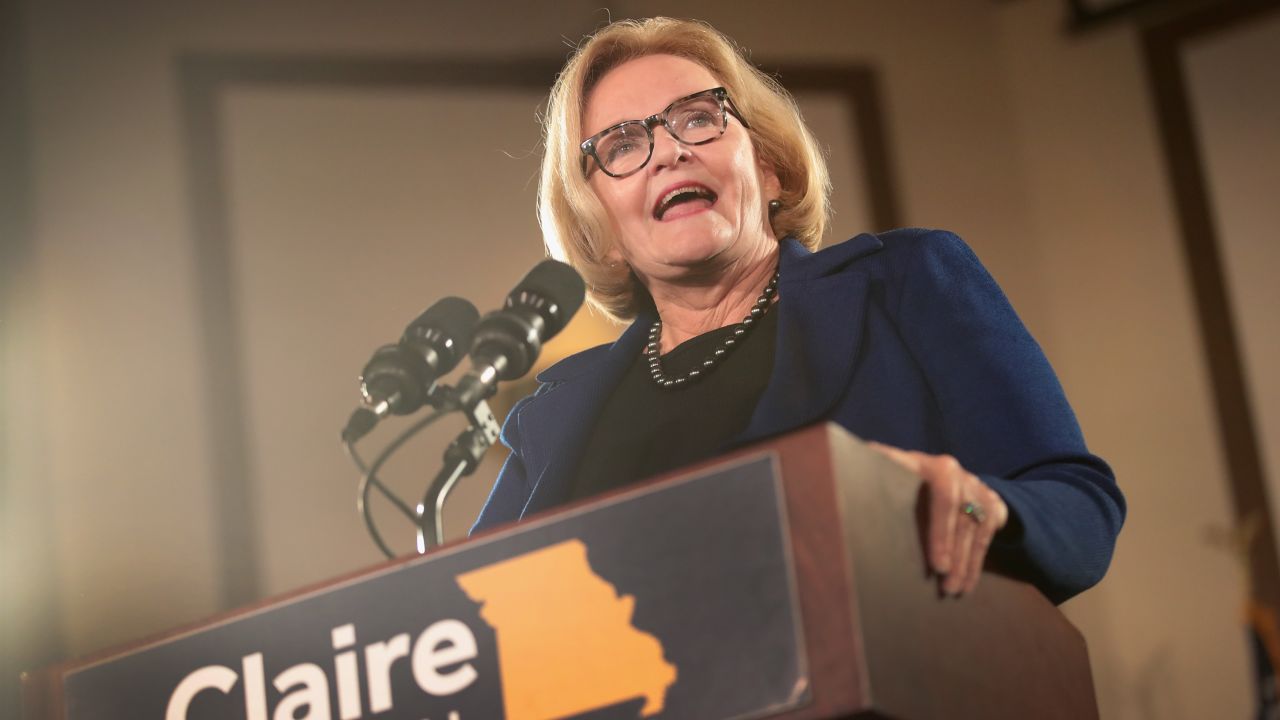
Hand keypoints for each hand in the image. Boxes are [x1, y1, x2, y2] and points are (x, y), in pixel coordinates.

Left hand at [868, 443, 1008, 595]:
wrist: (932, 470)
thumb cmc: (892, 481)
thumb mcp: (878, 473)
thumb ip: (860, 477)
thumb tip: (833, 488)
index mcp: (918, 463)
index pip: (938, 492)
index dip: (940, 531)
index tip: (937, 564)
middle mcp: (950, 470)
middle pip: (958, 512)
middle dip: (953, 549)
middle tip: (943, 579)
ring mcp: (973, 483)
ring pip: (976, 525)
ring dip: (966, 561)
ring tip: (953, 589)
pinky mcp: (990, 499)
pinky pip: (988, 532)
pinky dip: (978, 560)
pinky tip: (968, 582)